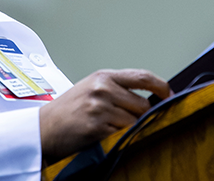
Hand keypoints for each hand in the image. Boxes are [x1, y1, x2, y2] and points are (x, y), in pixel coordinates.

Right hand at [39, 69, 170, 163]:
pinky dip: (117, 137)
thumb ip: (118, 88)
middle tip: (125, 121)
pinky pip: (122, 134)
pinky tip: (103, 134)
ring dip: (127, 128)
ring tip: (109, 127)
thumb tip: (150, 98)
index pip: (143, 77)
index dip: (161, 87)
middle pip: (142, 105)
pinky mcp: (97, 126)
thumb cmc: (69, 110)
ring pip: (134, 121)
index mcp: (103, 76)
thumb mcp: (92, 88)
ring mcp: (100, 107)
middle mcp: (103, 88)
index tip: (169, 96)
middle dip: (140, 116)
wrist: (45, 127)